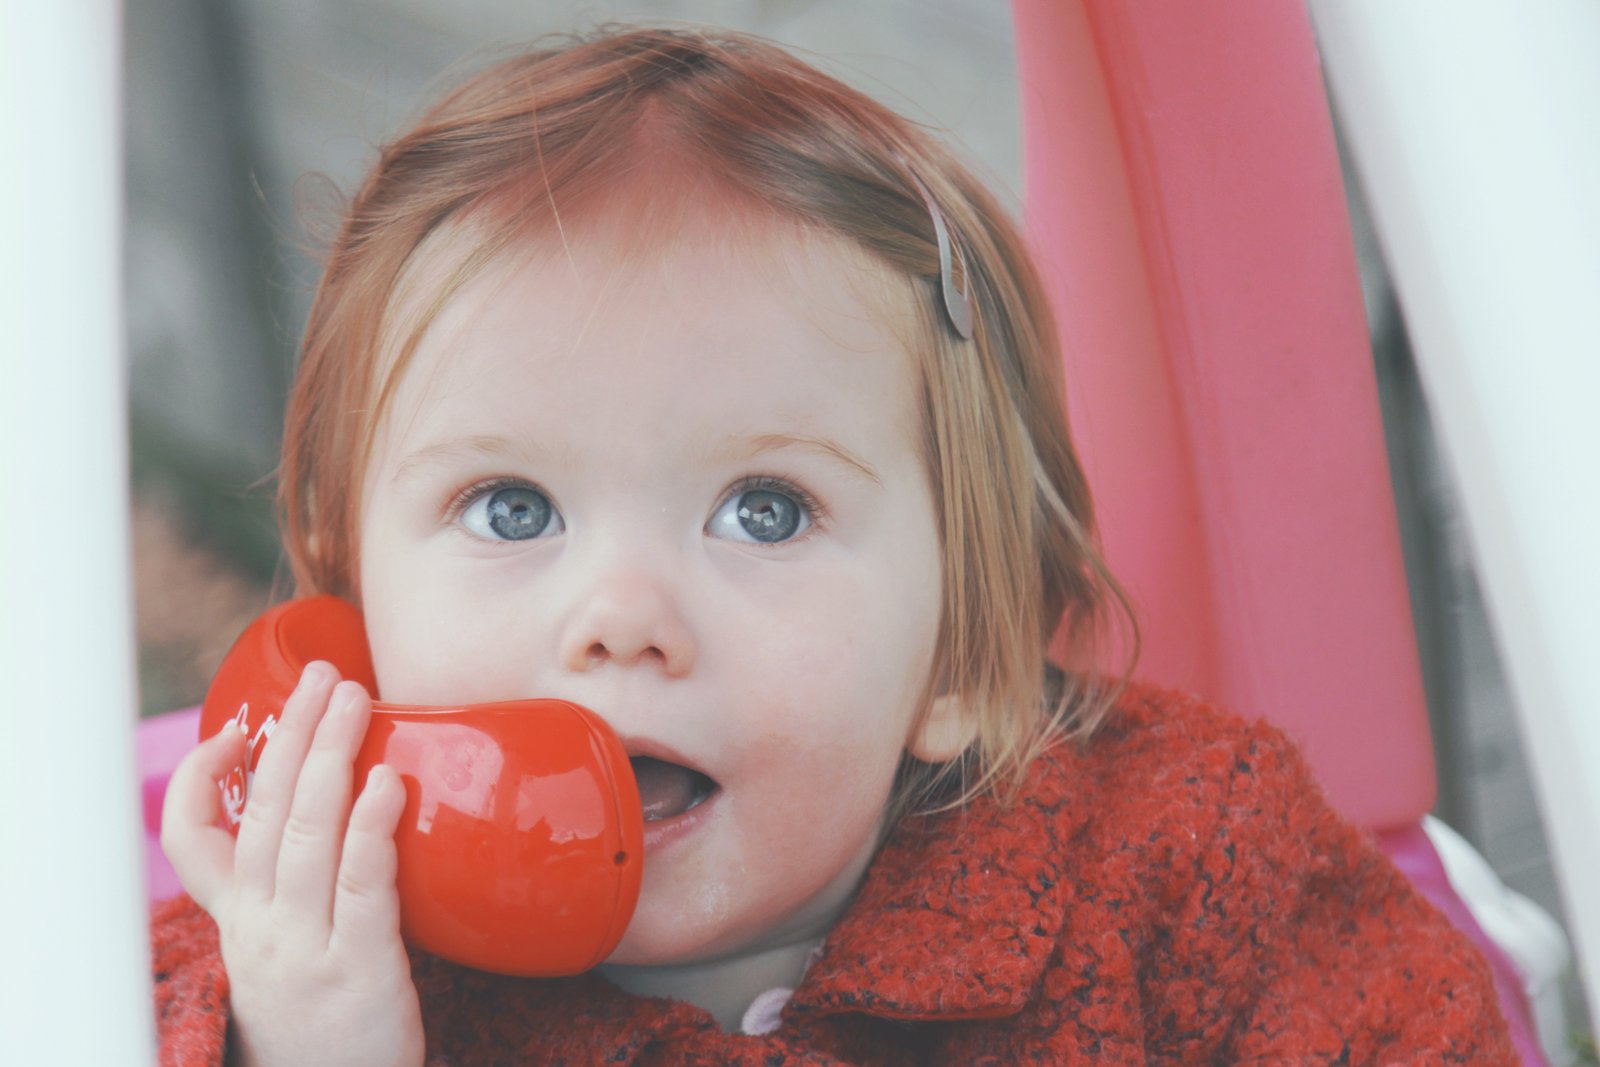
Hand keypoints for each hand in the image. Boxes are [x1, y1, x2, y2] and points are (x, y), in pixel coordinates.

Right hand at [161, 663, 424, 1066]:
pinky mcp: (359, 967)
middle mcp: (259, 927)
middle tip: (323, 676)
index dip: (202, 776)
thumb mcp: (286, 949)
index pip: (191, 840)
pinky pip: (360, 885)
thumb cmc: (325, 1017)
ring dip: (330, 758)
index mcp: (238, 919)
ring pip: (305, 835)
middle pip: (263, 812)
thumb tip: (339, 795)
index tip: (240, 729)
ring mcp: (305, 946)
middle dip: (292, 734)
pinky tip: (388, 784)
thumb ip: (298, 884)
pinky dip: (370, 828)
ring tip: (354, 703)